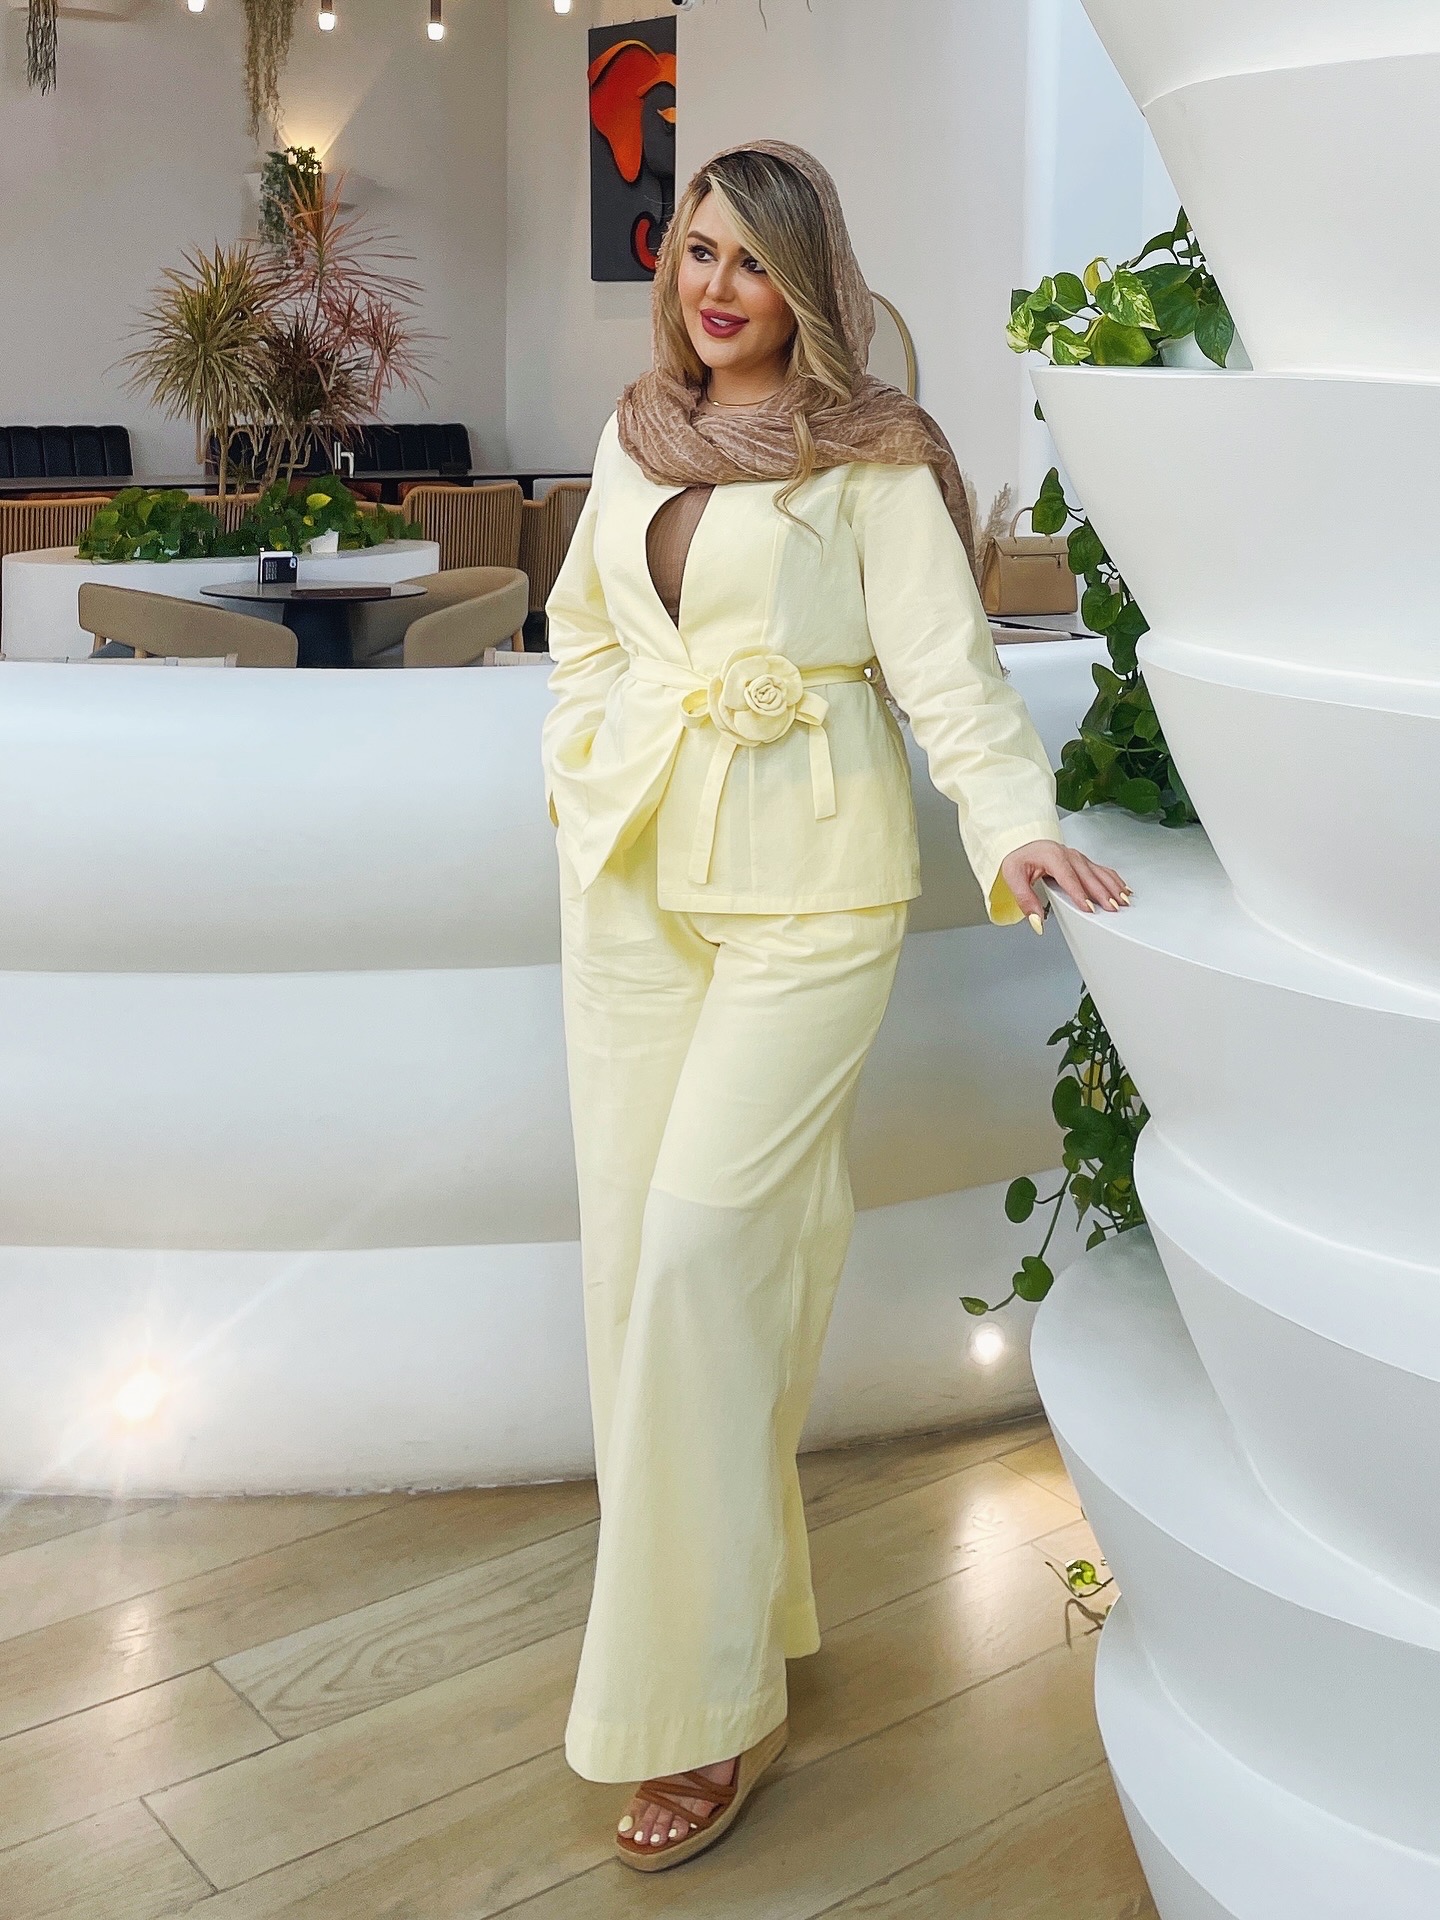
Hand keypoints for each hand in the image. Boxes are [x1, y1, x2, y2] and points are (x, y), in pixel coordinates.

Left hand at [1000, 840, 1129, 932]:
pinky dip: (1114, 880)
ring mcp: (1078, 857)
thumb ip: (1025, 900)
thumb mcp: (1013, 877)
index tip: (1089, 908)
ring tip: (1123, 900)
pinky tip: (1122, 888)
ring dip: (1113, 887)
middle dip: (1103, 893)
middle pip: (1089, 876)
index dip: (1080, 894)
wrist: (1022, 843)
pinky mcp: (1083, 861)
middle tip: (1113, 908)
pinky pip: (1102, 870)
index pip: (1069, 878)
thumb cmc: (1019, 858)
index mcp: (1053, 857)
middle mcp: (1069, 855)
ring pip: (1099, 873)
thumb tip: (1036, 920)